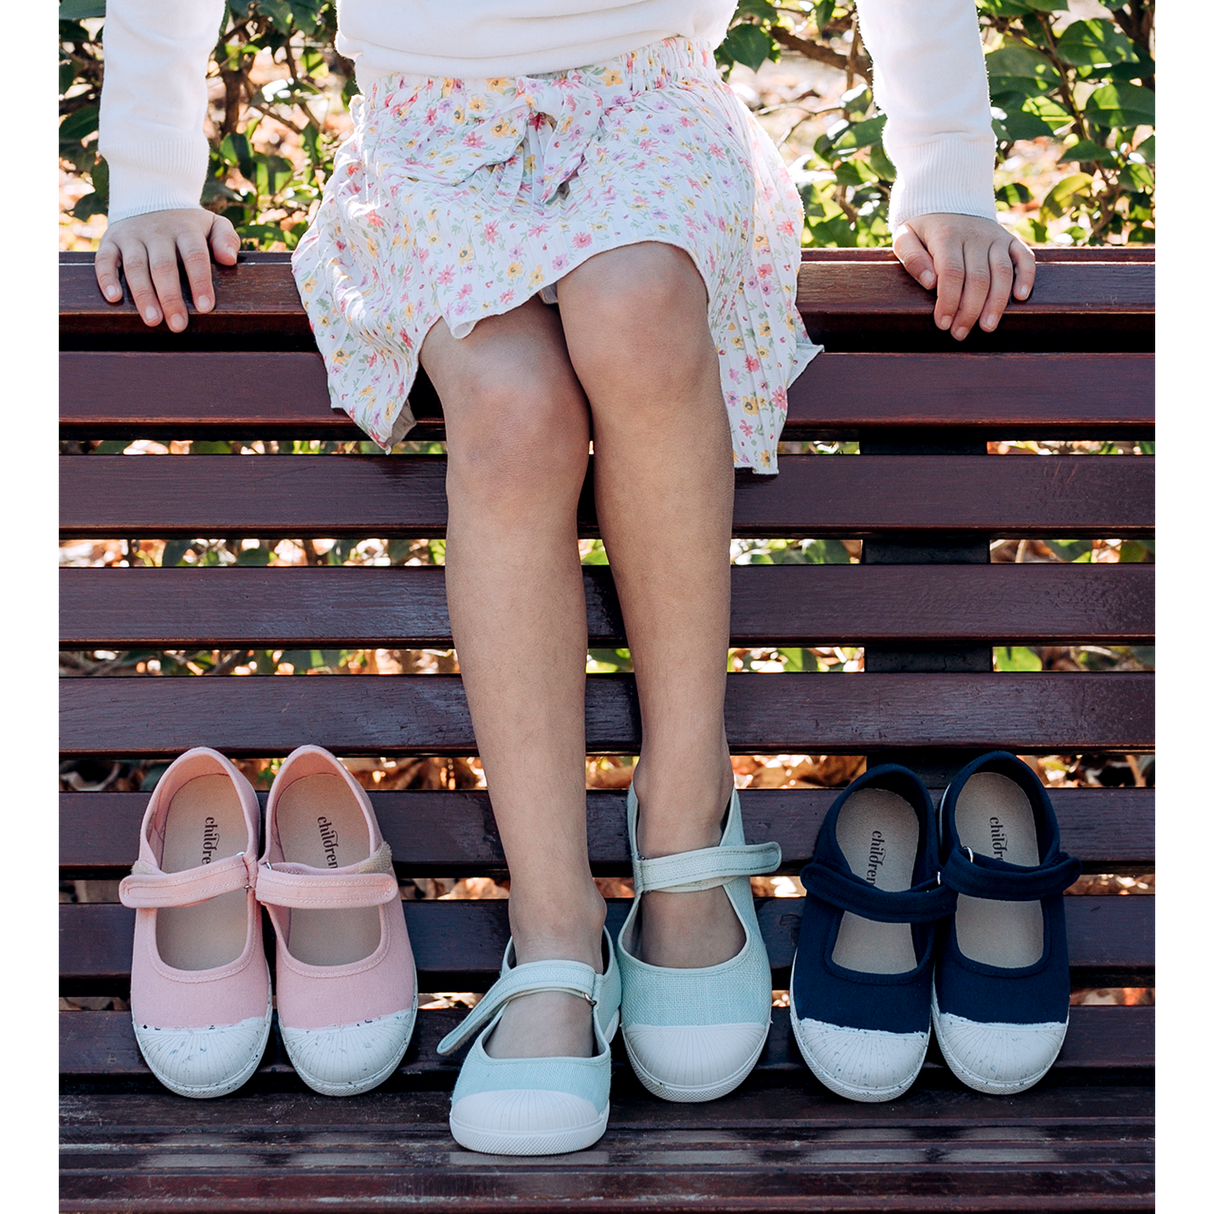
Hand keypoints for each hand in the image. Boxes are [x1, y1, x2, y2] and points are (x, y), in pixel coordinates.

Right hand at [95, 209, 240, 331]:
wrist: (150, 198)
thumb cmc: (188, 225)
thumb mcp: (212, 224)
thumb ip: (226, 238)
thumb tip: (229, 259)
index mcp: (185, 229)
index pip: (194, 255)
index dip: (200, 281)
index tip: (205, 307)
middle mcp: (156, 231)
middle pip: (163, 266)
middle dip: (170, 297)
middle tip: (178, 325)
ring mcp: (131, 235)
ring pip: (135, 266)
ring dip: (143, 294)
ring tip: (152, 321)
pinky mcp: (110, 240)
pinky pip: (104, 259)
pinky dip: (106, 278)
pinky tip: (114, 298)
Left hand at [893, 213, 1034, 340]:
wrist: (946, 200)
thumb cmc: (922, 229)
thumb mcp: (905, 237)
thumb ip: (912, 258)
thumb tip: (931, 283)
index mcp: (947, 236)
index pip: (952, 273)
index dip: (949, 301)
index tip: (943, 324)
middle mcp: (975, 235)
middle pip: (978, 278)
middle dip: (969, 310)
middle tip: (960, 333)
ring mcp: (994, 237)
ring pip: (1002, 271)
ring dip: (997, 302)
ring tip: (987, 327)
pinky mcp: (1009, 239)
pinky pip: (1024, 256)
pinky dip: (1026, 275)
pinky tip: (1021, 297)